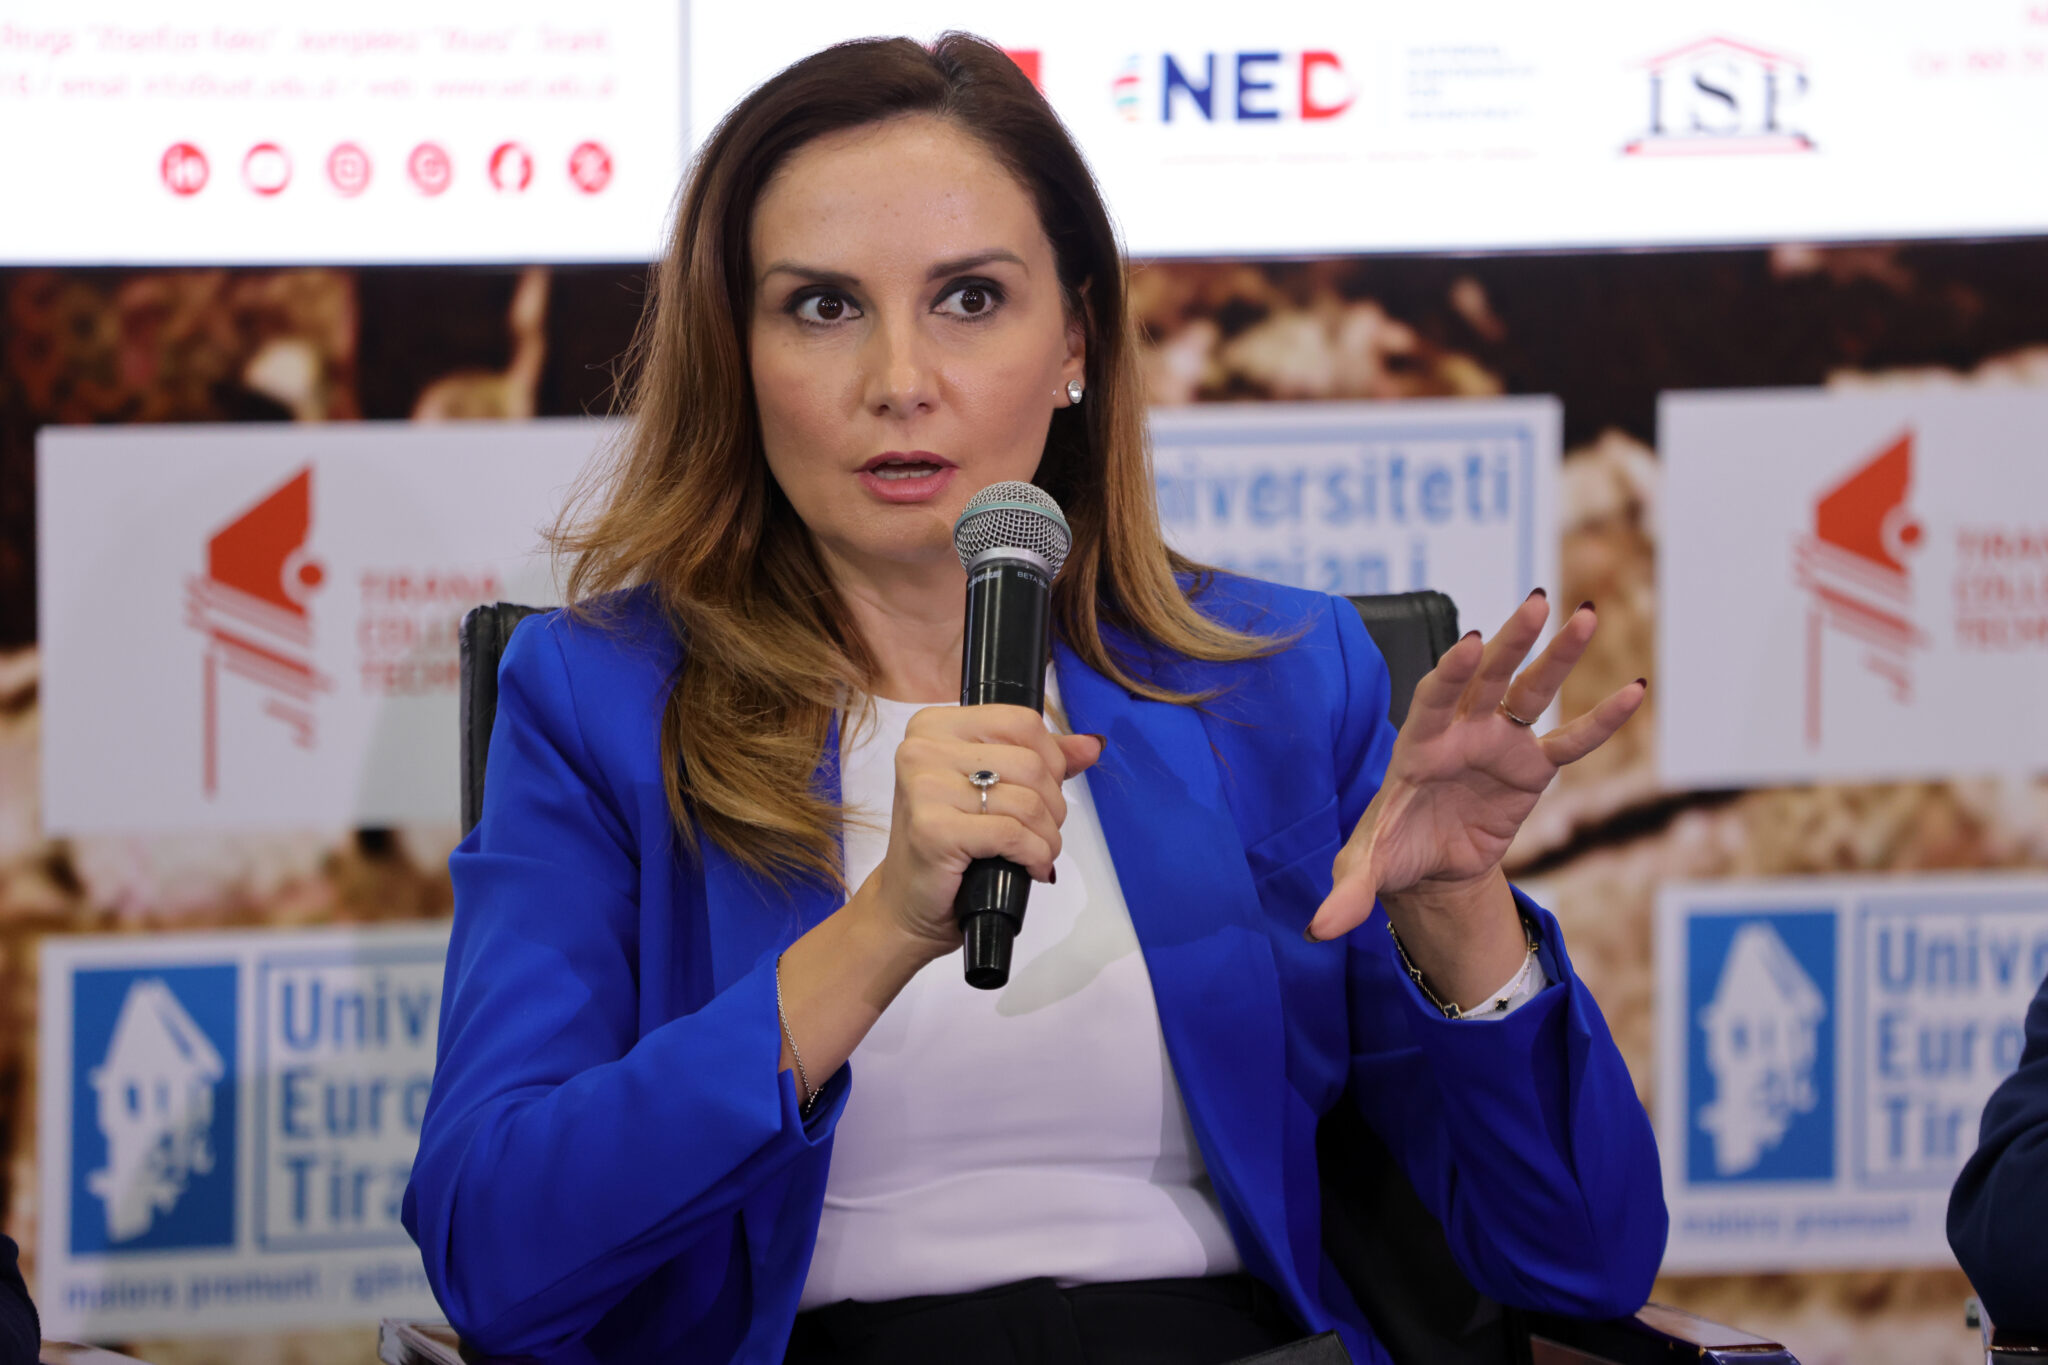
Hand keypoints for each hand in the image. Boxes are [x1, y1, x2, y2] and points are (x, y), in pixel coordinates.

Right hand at [855, 704, 1104, 961]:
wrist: (909, 905)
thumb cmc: (950, 844)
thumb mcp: (994, 789)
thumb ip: (1041, 760)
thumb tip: (1092, 744)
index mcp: (934, 726)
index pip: (1021, 721)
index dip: (1051, 759)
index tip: (1045, 792)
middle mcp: (922, 749)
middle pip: (1030, 762)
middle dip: (1052, 804)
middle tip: (1042, 831)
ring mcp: (924, 788)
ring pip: (1026, 800)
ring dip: (1047, 836)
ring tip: (1038, 853)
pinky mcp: (933, 830)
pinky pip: (1012, 833)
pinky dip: (1035, 855)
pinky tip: (1031, 869)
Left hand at [1307, 593, 1644, 958]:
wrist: (1427, 866)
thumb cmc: (1391, 852)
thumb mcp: (1367, 871)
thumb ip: (1347, 892)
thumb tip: (1318, 930)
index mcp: (1418, 746)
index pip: (1433, 699)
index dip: (1450, 672)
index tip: (1469, 642)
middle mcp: (1461, 732)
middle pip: (1487, 678)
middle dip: (1511, 642)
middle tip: (1537, 603)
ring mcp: (1499, 743)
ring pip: (1532, 692)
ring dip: (1558, 656)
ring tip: (1586, 616)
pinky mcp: (1532, 768)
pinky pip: (1571, 742)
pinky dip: (1600, 721)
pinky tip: (1635, 691)